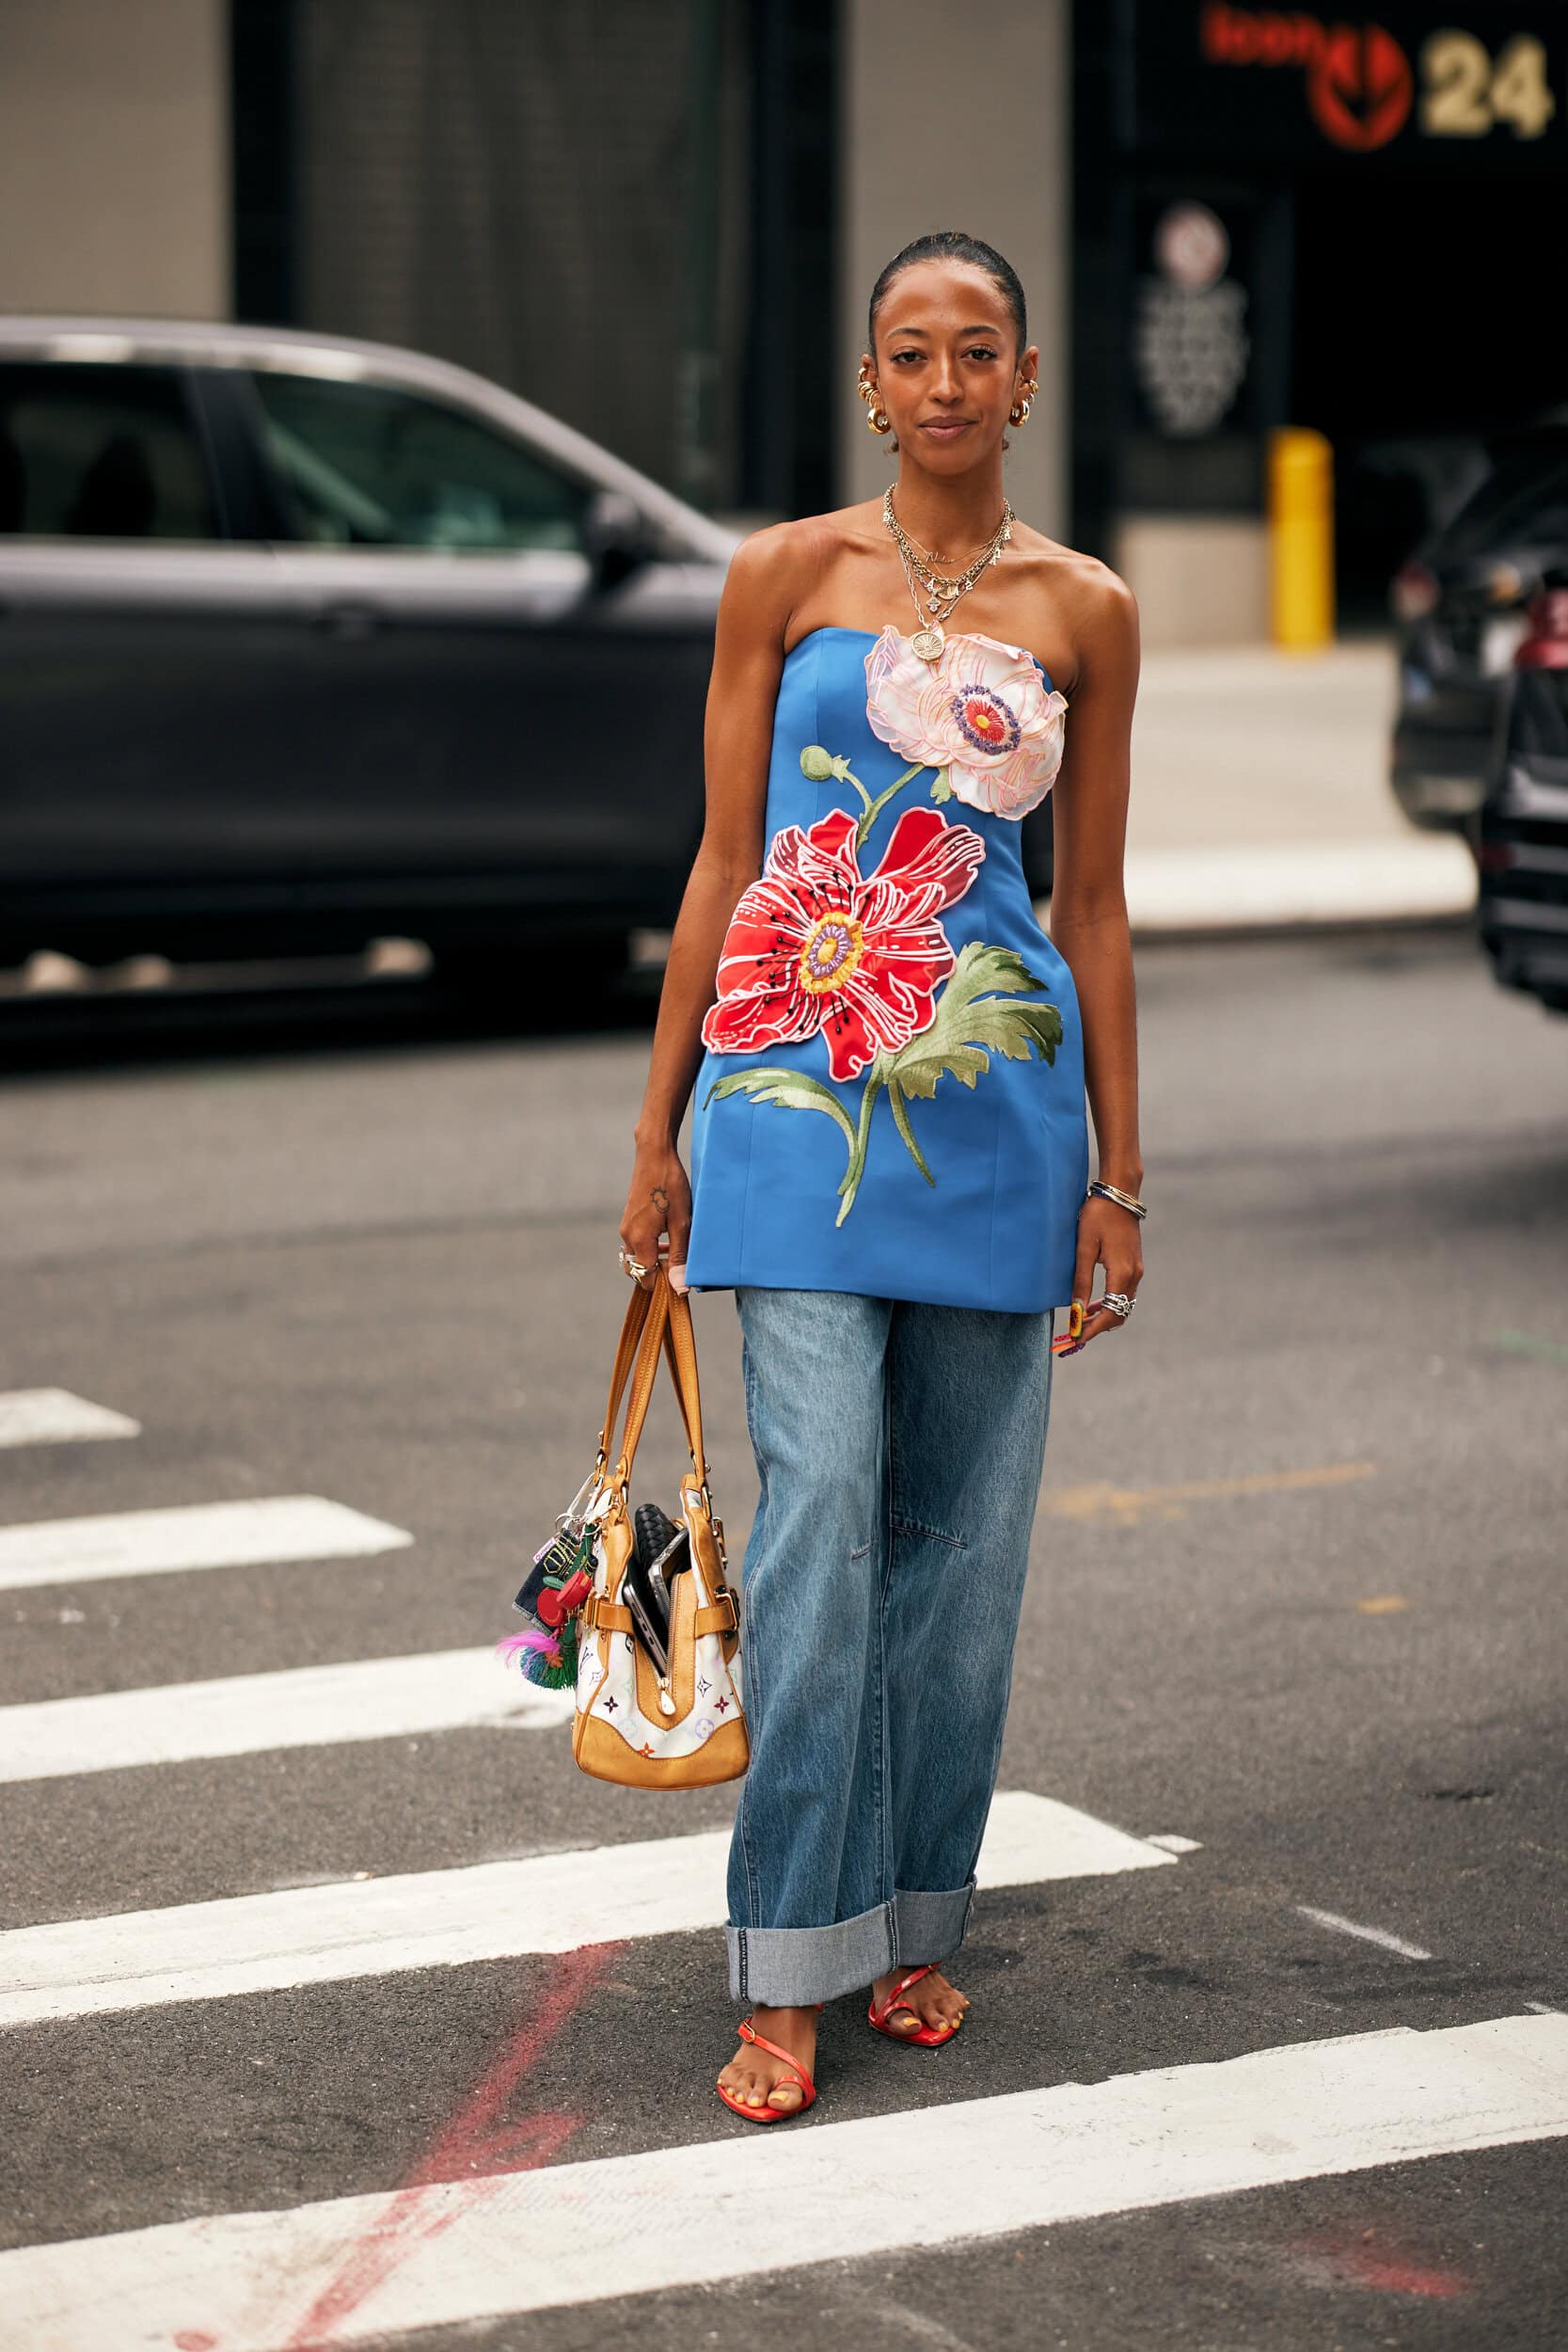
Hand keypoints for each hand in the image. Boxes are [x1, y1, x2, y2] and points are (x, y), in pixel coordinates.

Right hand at [619, 1142, 691, 1292]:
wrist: (654, 1155)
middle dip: (656, 1275)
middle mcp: (627, 1236)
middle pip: (637, 1270)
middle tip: (679, 1267)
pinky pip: (636, 1243)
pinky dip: (650, 1249)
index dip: (662, 1284)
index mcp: (639, 1239)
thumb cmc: (671, 1186)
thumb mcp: (681, 1223)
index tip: (680, 1281)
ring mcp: (626, 1226)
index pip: (645, 1277)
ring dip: (654, 1261)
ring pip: (637, 1257)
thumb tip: (679, 1285)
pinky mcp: (628, 1219)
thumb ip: (679, 1255)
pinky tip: (668, 1240)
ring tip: (677, 1254)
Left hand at [1065, 1195, 1143, 1350]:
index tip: (1076, 1338)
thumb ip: (1081, 1280)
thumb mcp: (1084, 1248)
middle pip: (1120, 1313)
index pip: (1110, 1313)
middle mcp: (1134, 1275)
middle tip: (1075, 1333)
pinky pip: (1124, 1293)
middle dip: (1098, 1327)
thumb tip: (1077, 1309)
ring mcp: (1136, 1270)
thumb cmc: (1098, 1216)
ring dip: (1104, 1316)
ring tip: (1081, 1321)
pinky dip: (1110, 1303)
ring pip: (1123, 1305)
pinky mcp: (1134, 1264)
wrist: (1119, 1194)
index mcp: (1122, 1273)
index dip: (1092, 1329)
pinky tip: (1093, 1304)